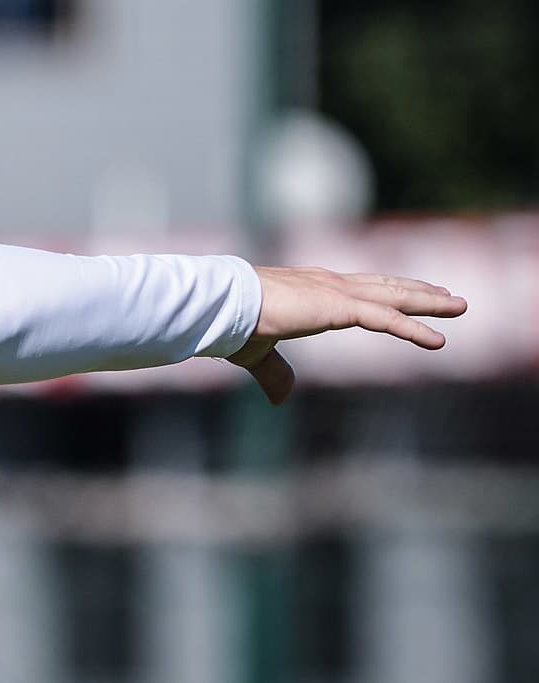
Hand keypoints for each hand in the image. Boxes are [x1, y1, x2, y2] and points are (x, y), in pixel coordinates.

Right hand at [229, 267, 466, 405]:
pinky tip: (438, 341)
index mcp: (312, 290)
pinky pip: (386, 319)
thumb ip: (276, 373)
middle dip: (418, 292)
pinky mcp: (339, 306)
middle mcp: (329, 284)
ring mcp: (336, 292)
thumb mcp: (259, 353)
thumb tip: (281, 398)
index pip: (361, 288)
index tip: (414, 294)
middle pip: (385, 287)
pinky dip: (414, 330)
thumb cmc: (233, 325)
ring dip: (429, 303)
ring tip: (460, 306)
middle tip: (450, 297)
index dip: (389, 291)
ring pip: (393, 297)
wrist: (222, 307)